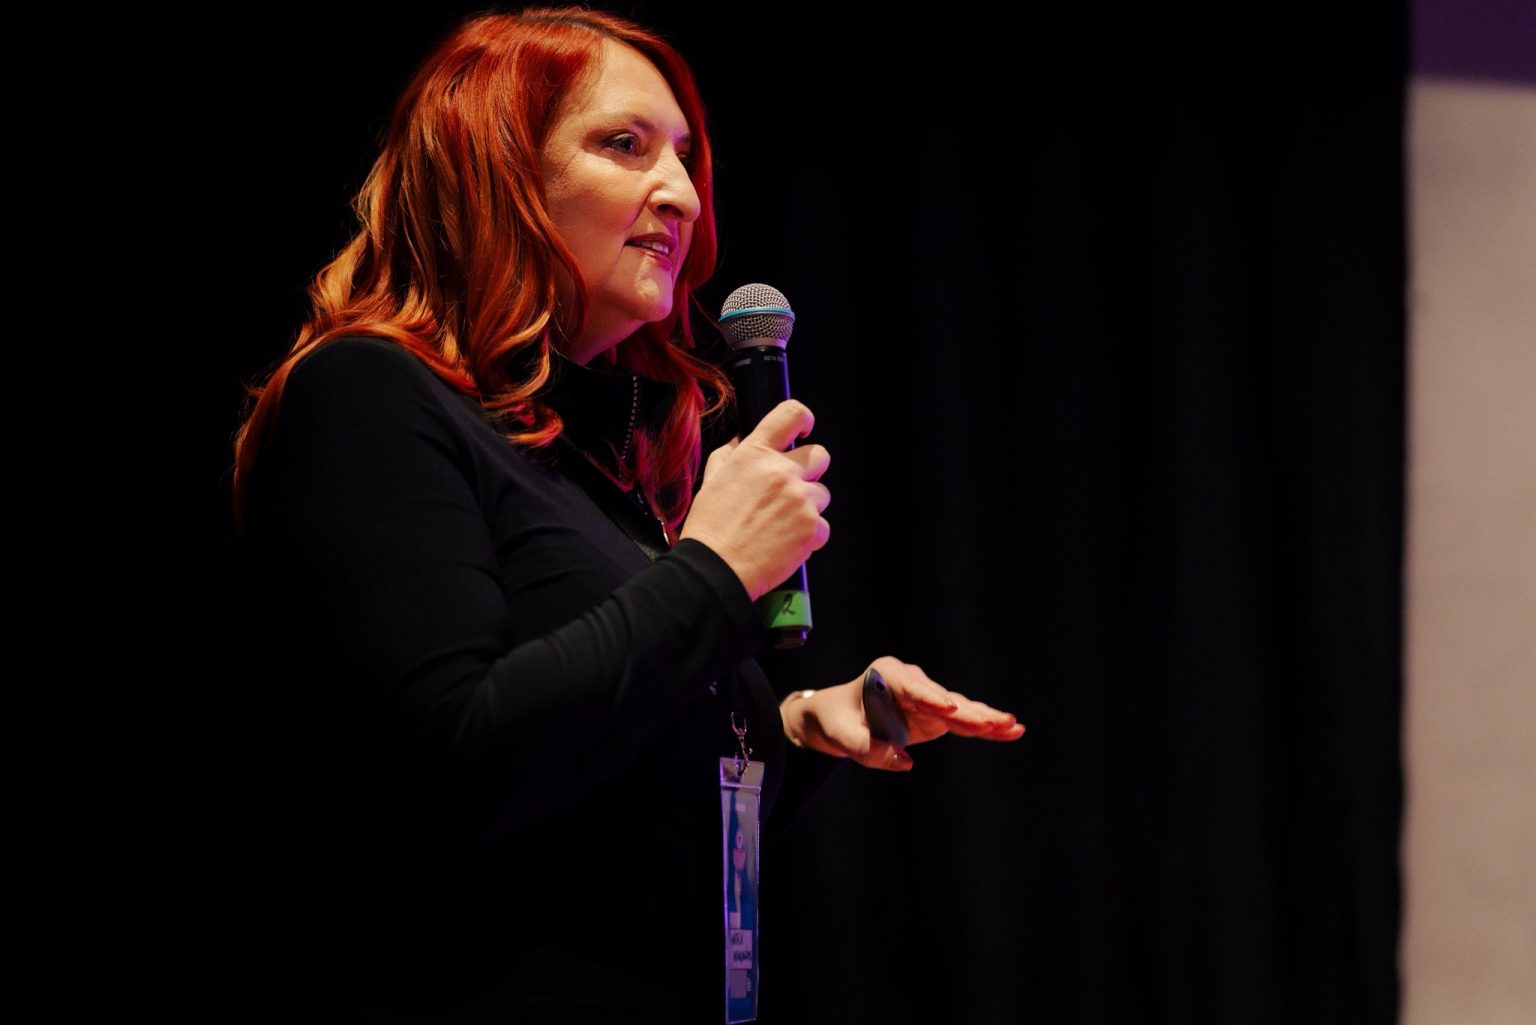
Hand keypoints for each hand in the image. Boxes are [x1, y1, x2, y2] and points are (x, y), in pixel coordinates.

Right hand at [679, 399, 830, 599]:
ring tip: (780, 525)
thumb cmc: (710, 530)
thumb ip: (728, 455)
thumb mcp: (711, 481)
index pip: (791, 414)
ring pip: (822, 494)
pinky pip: (823, 527)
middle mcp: (781, 472)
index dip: (803, 419)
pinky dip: (809, 537)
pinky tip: (785, 544)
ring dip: (807, 507)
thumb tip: (739, 441)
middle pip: (820, 454)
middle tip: (792, 489)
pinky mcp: (812, 528)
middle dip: (810, 470)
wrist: (715, 571)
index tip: (803, 430)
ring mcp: (800, 499)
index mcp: (754, 454)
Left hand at [779, 656, 1024, 771]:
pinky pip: (964, 721)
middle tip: (993, 722)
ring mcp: (929, 696)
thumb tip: (903, 762)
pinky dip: (986, 727)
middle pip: (943, 697)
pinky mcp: (938, 714)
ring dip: (986, 719)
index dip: (930, 699)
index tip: (949, 708)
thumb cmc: (838, 722)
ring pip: (961, 708)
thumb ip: (867, 748)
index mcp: (887, 675)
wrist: (840, 715)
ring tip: (1013, 727)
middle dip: (968, 711)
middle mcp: (913, 680)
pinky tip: (1011, 731)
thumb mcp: (842, 737)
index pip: (912, 688)